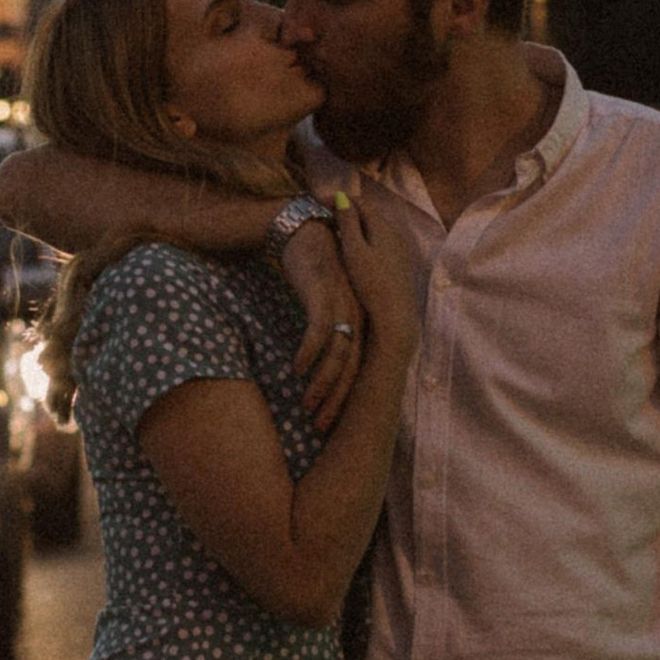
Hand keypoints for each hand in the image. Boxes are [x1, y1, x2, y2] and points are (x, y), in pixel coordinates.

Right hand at [281, 219, 366, 426]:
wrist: (305, 230)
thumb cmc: (315, 271)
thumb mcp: (328, 304)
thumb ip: (331, 333)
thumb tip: (323, 367)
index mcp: (362, 321)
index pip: (360, 369)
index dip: (346, 398)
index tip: (332, 424)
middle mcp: (358, 316)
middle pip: (352, 369)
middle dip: (336, 401)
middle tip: (321, 428)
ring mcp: (344, 305)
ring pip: (337, 355)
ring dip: (321, 384)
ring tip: (306, 406)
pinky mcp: (325, 293)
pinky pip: (318, 331)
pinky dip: (308, 353)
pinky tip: (296, 369)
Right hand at [333, 186, 419, 370]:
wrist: (395, 315)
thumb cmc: (371, 283)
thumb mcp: (354, 251)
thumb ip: (348, 223)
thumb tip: (342, 197)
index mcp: (383, 226)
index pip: (359, 202)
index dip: (338, 198)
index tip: (317, 200)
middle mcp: (395, 232)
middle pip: (368, 213)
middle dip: (347, 210)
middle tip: (324, 212)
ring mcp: (400, 248)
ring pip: (374, 228)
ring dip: (356, 224)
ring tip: (335, 228)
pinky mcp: (400, 262)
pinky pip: (379, 241)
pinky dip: (364, 238)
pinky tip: (353, 249)